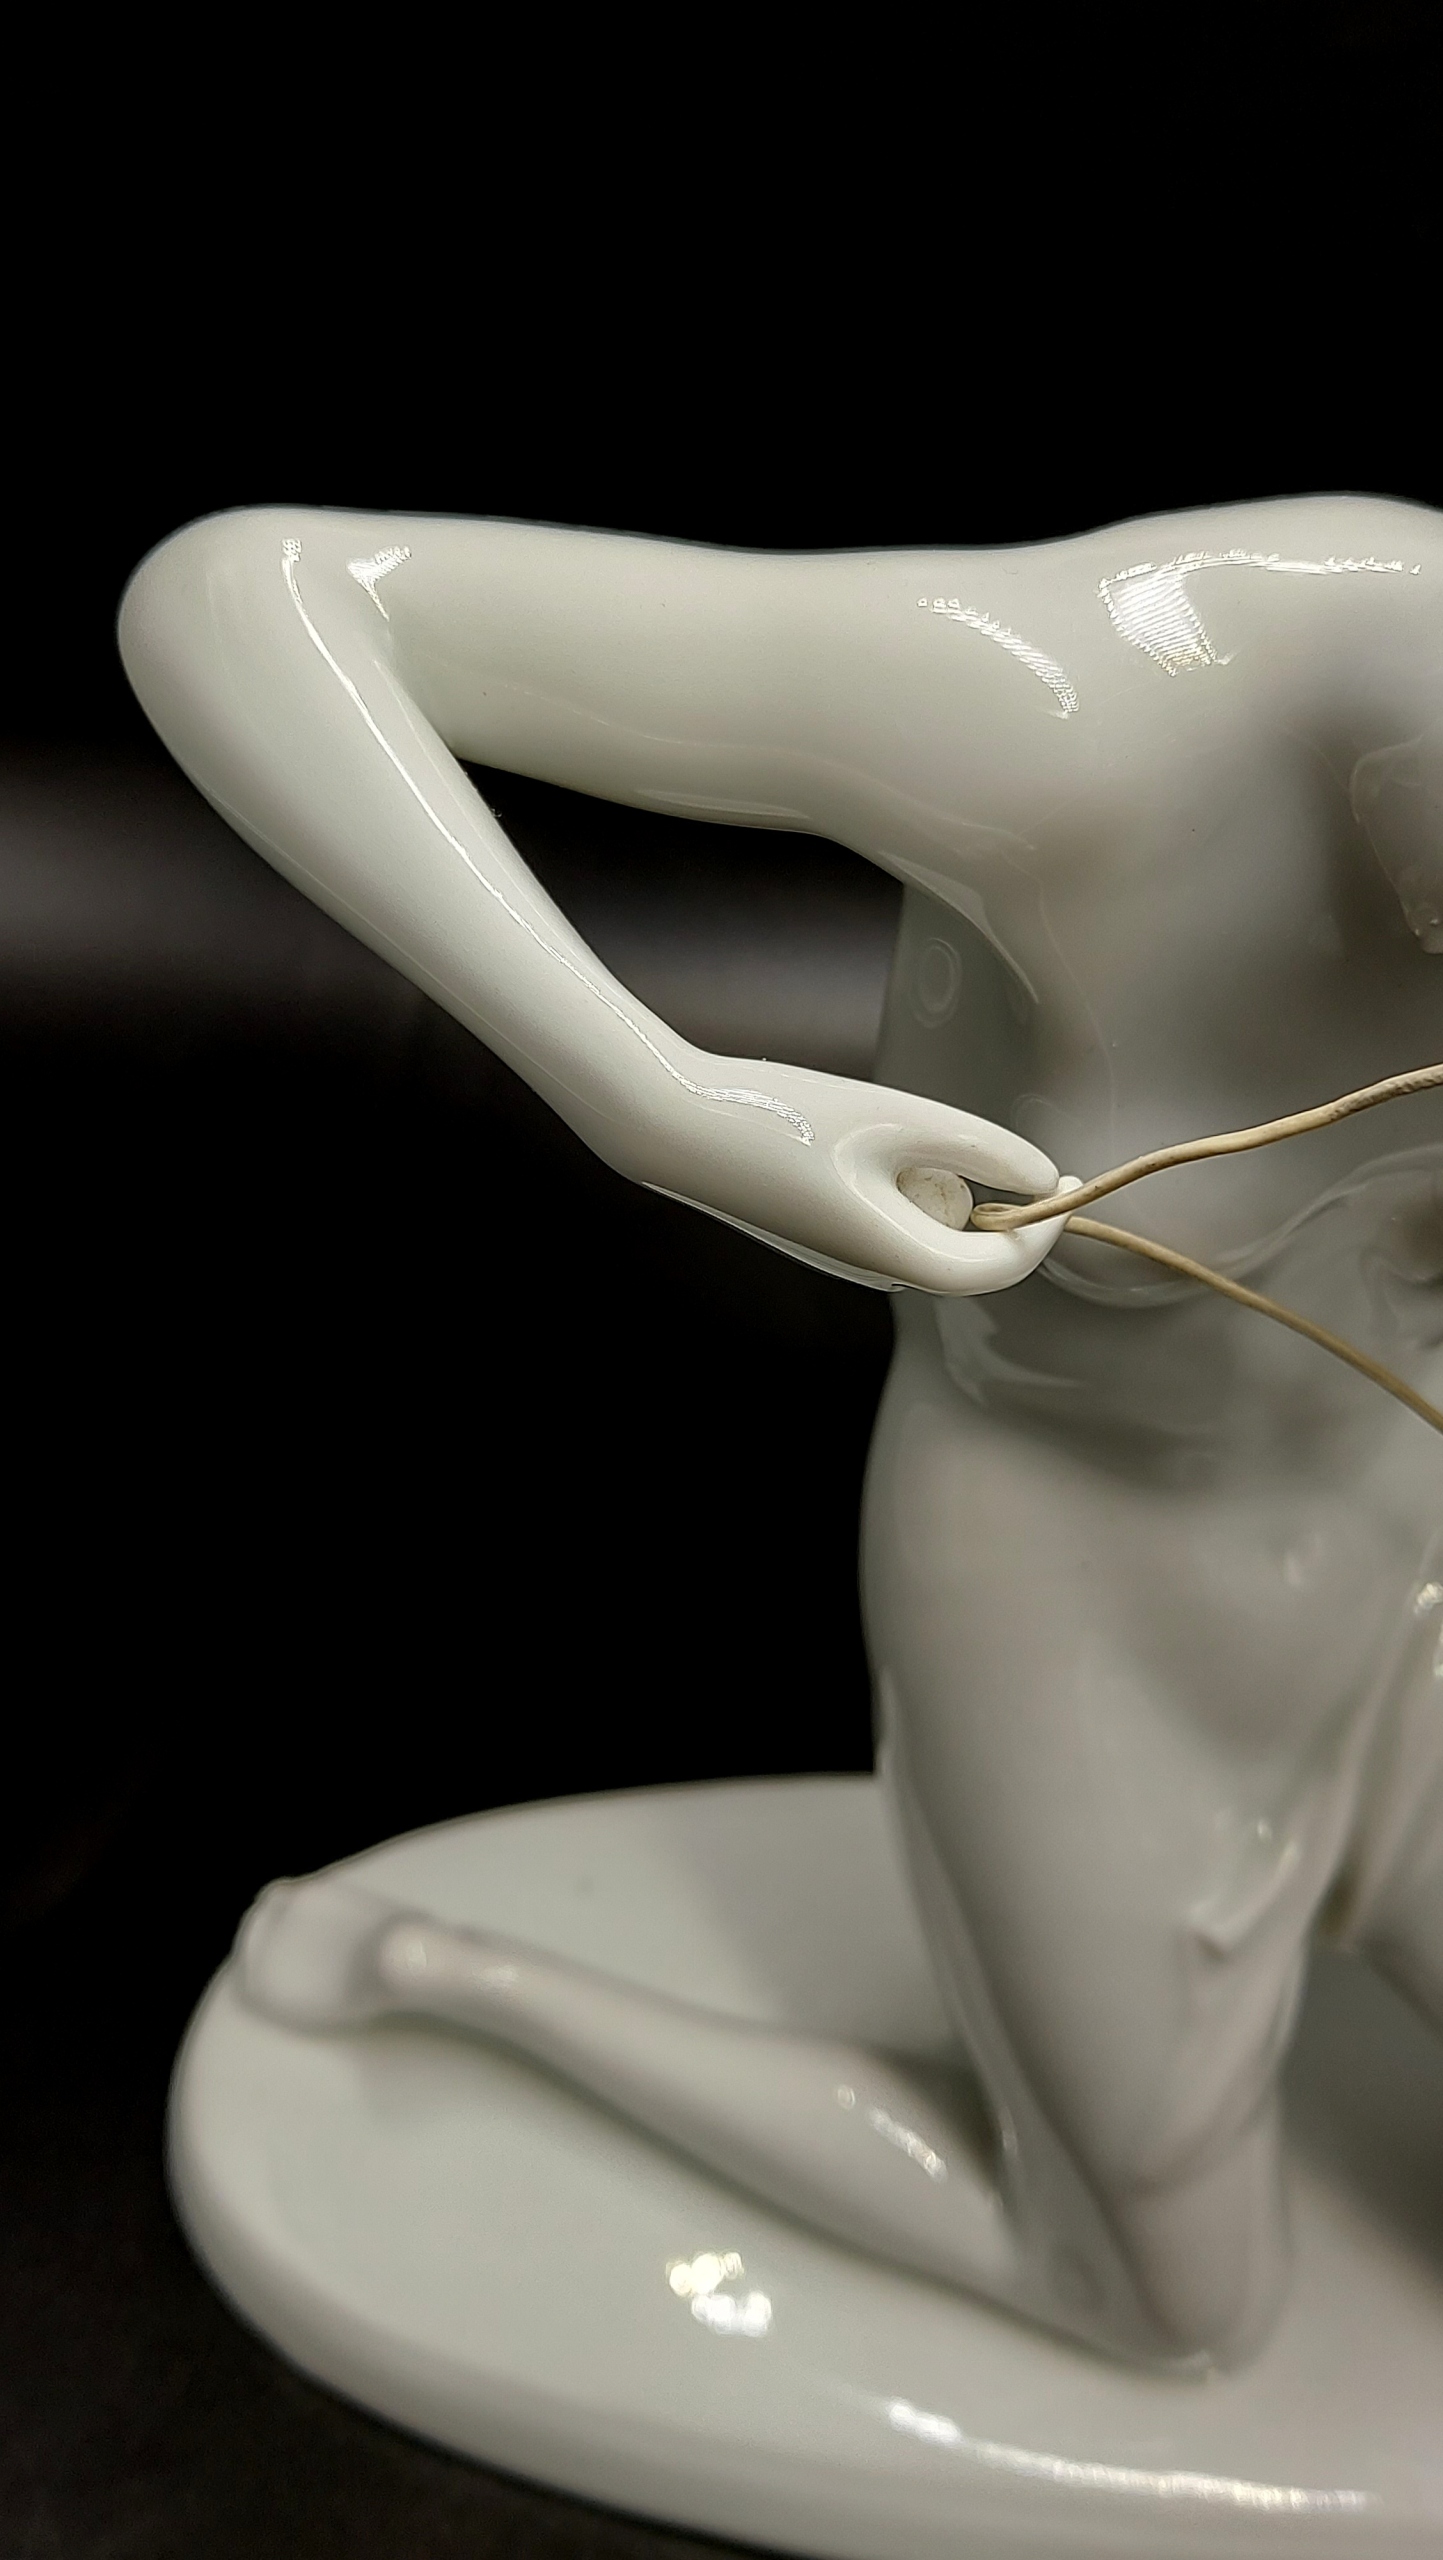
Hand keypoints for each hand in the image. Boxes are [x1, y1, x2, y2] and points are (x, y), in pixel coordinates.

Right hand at [627, 1050, 1072, 1294]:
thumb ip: (983, 1148)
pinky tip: (843, 1142)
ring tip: (869, 1132)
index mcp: (899, 1256)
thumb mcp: (900, 1116)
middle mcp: (875, 1273)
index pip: (1003, 1266)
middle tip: (930, 1131)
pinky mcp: (826, 1241)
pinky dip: (892, 1180)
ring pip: (926, 1227)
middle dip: (974, 1191)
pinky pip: (890, 1217)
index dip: (1046, 1227)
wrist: (680, 1127)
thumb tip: (1046, 1178)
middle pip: (966, 1247)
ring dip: (927, 1180)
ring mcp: (846, 1261)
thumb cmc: (789, 1118)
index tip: (1070, 1178)